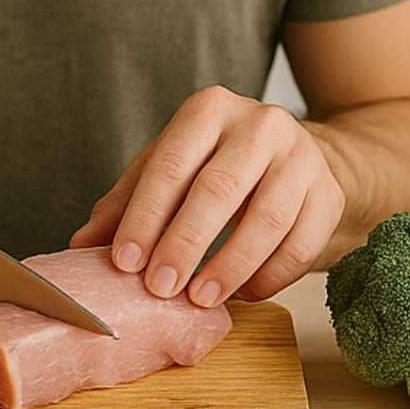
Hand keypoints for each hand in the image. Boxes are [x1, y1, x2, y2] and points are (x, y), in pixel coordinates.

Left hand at [71, 86, 344, 305]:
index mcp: (210, 110)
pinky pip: (302, 242)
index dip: (145, 216)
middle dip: (185, 243)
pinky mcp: (330, 192)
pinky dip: (271, 275)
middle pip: (220, 188)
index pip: (171, 164)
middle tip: (160, 288)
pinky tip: (244, 294)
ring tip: (201, 298)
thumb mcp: (170, 170)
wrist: (293, 158)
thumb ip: (127, 203)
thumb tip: (80, 247)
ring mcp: (303, 156)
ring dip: (231, 265)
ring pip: (268, 217)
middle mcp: (261, 124)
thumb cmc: (218, 166)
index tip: (125, 262)